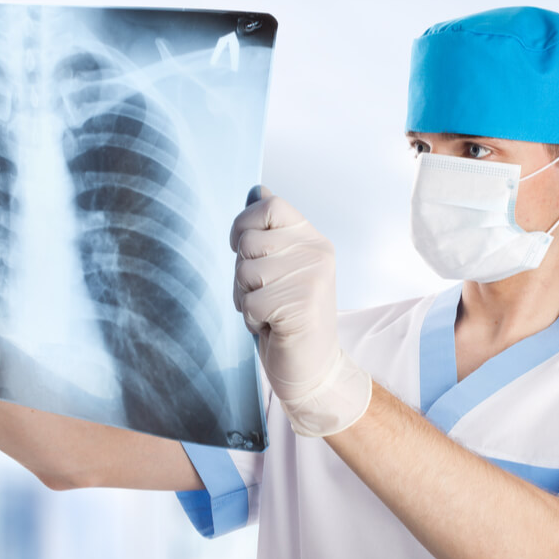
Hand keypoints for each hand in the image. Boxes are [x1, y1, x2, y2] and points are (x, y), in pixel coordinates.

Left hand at [229, 185, 371, 436]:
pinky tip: (273, 327)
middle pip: (249, 242)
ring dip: (246, 298)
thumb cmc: (289, 317)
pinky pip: (251, 302)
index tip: (241, 248)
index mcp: (312, 239)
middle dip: (242, 273)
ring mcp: (313, 277)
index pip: (270, 206)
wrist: (313, 369)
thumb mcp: (279, 268)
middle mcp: (317, 252)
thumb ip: (269, 232)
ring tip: (270, 311)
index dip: (244, 224)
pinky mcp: (302, 305)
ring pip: (245, 272)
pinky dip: (253, 320)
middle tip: (265, 295)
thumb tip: (256, 190)